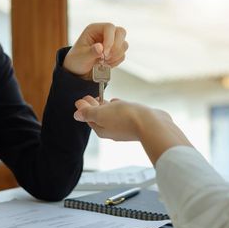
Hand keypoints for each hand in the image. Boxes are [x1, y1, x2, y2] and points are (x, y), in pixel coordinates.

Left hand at [63, 23, 128, 78]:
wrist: (79, 70)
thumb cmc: (77, 60)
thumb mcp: (81, 57)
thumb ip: (91, 52)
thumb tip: (100, 47)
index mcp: (95, 29)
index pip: (109, 27)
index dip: (110, 40)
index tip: (104, 53)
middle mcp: (105, 33)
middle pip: (121, 32)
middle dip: (116, 47)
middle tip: (106, 57)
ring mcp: (112, 42)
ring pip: (124, 45)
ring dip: (116, 56)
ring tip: (103, 62)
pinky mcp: (115, 52)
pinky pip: (122, 55)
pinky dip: (116, 61)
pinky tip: (106, 65)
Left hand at [73, 97, 191, 162]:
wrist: (151, 124)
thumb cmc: (126, 118)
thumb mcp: (102, 113)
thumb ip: (89, 113)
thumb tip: (76, 115)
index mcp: (102, 129)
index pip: (88, 118)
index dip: (84, 108)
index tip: (81, 99)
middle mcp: (112, 130)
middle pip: (99, 117)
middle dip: (93, 107)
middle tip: (88, 97)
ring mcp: (124, 127)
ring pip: (110, 115)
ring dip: (105, 107)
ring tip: (102, 98)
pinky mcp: (135, 121)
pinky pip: (122, 113)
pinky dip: (117, 107)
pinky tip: (117, 101)